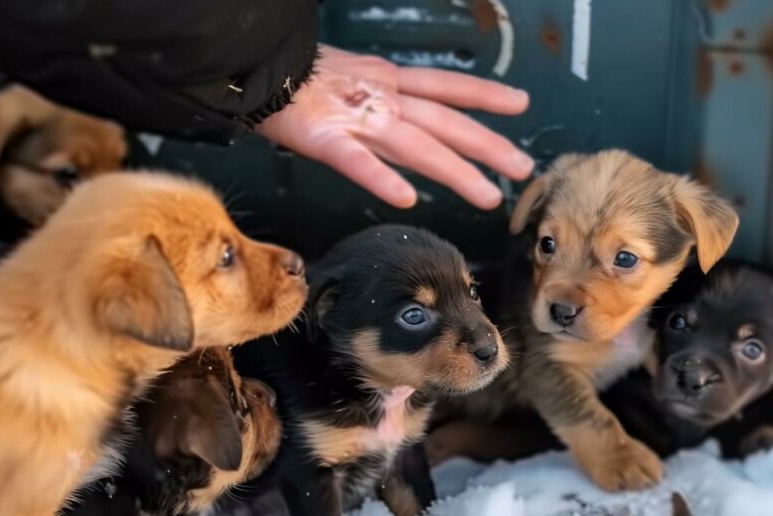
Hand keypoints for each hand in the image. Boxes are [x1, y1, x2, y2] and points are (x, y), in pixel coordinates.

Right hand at [256, 45, 533, 208]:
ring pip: (415, 146)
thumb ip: (378, 100)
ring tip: (486, 196)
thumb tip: (402, 123)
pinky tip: (405, 197)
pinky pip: (355, 162)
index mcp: (386, 82)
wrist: (250, 62)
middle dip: (487, 146)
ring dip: (454, 171)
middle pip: (444, 122)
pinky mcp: (324, 138)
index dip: (484, 94)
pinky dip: (380, 178)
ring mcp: (356, 118)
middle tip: (522, 168)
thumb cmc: (293, 77)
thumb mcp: (348, 79)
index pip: (445, 87)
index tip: (519, 104)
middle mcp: (381, 98)